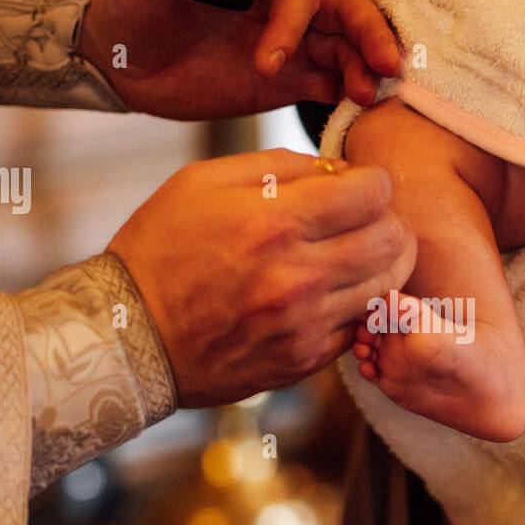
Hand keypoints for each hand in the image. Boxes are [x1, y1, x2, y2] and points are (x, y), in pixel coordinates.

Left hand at [78, 0, 400, 119]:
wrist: (119, 59)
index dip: (293, 20)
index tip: (269, 61)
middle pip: (345, 8)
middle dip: (369, 33)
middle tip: (385, 65)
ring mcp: (291, 41)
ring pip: (347, 46)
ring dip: (365, 67)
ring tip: (369, 96)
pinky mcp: (289, 80)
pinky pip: (333, 83)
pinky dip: (352, 95)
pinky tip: (362, 112)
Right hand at [109, 148, 416, 404]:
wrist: (130, 336)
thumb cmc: (161, 249)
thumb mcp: (203, 182)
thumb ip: (280, 165)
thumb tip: (339, 169)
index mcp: (273, 223)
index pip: (373, 193)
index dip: (372, 182)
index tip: (356, 186)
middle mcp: (298, 278)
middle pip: (394, 240)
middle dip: (388, 220)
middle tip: (364, 219)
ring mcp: (305, 325)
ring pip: (388, 285)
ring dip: (381, 264)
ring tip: (355, 254)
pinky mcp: (305, 359)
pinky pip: (361, 323)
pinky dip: (356, 304)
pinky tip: (330, 292)